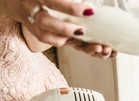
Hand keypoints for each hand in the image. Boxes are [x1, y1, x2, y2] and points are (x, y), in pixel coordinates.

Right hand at [0, 0, 116, 58]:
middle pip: (45, 21)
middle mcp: (31, 7)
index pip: (53, 1)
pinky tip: (73, 40)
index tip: (90, 11)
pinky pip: (45, 39)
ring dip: (64, 37)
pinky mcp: (32, 30)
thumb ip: (63, 0)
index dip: (71, 8)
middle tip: (83, 31)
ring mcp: (30, 20)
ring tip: (80, 37)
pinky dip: (60, 41)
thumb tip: (84, 1)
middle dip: (66, 28)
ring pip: (44, 34)